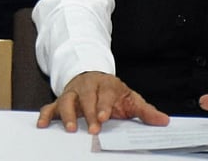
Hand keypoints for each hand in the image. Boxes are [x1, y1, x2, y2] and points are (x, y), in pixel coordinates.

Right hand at [36, 71, 168, 133]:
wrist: (94, 78)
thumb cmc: (113, 94)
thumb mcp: (131, 99)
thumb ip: (145, 111)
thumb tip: (164, 121)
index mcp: (106, 85)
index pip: (105, 93)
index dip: (104, 105)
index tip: (104, 117)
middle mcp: (87, 86)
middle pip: (86, 96)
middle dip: (88, 113)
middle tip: (92, 129)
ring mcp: (73, 93)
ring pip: (66, 100)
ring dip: (67, 114)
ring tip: (71, 128)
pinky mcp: (61, 100)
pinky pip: (51, 106)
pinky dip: (45, 114)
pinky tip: (43, 124)